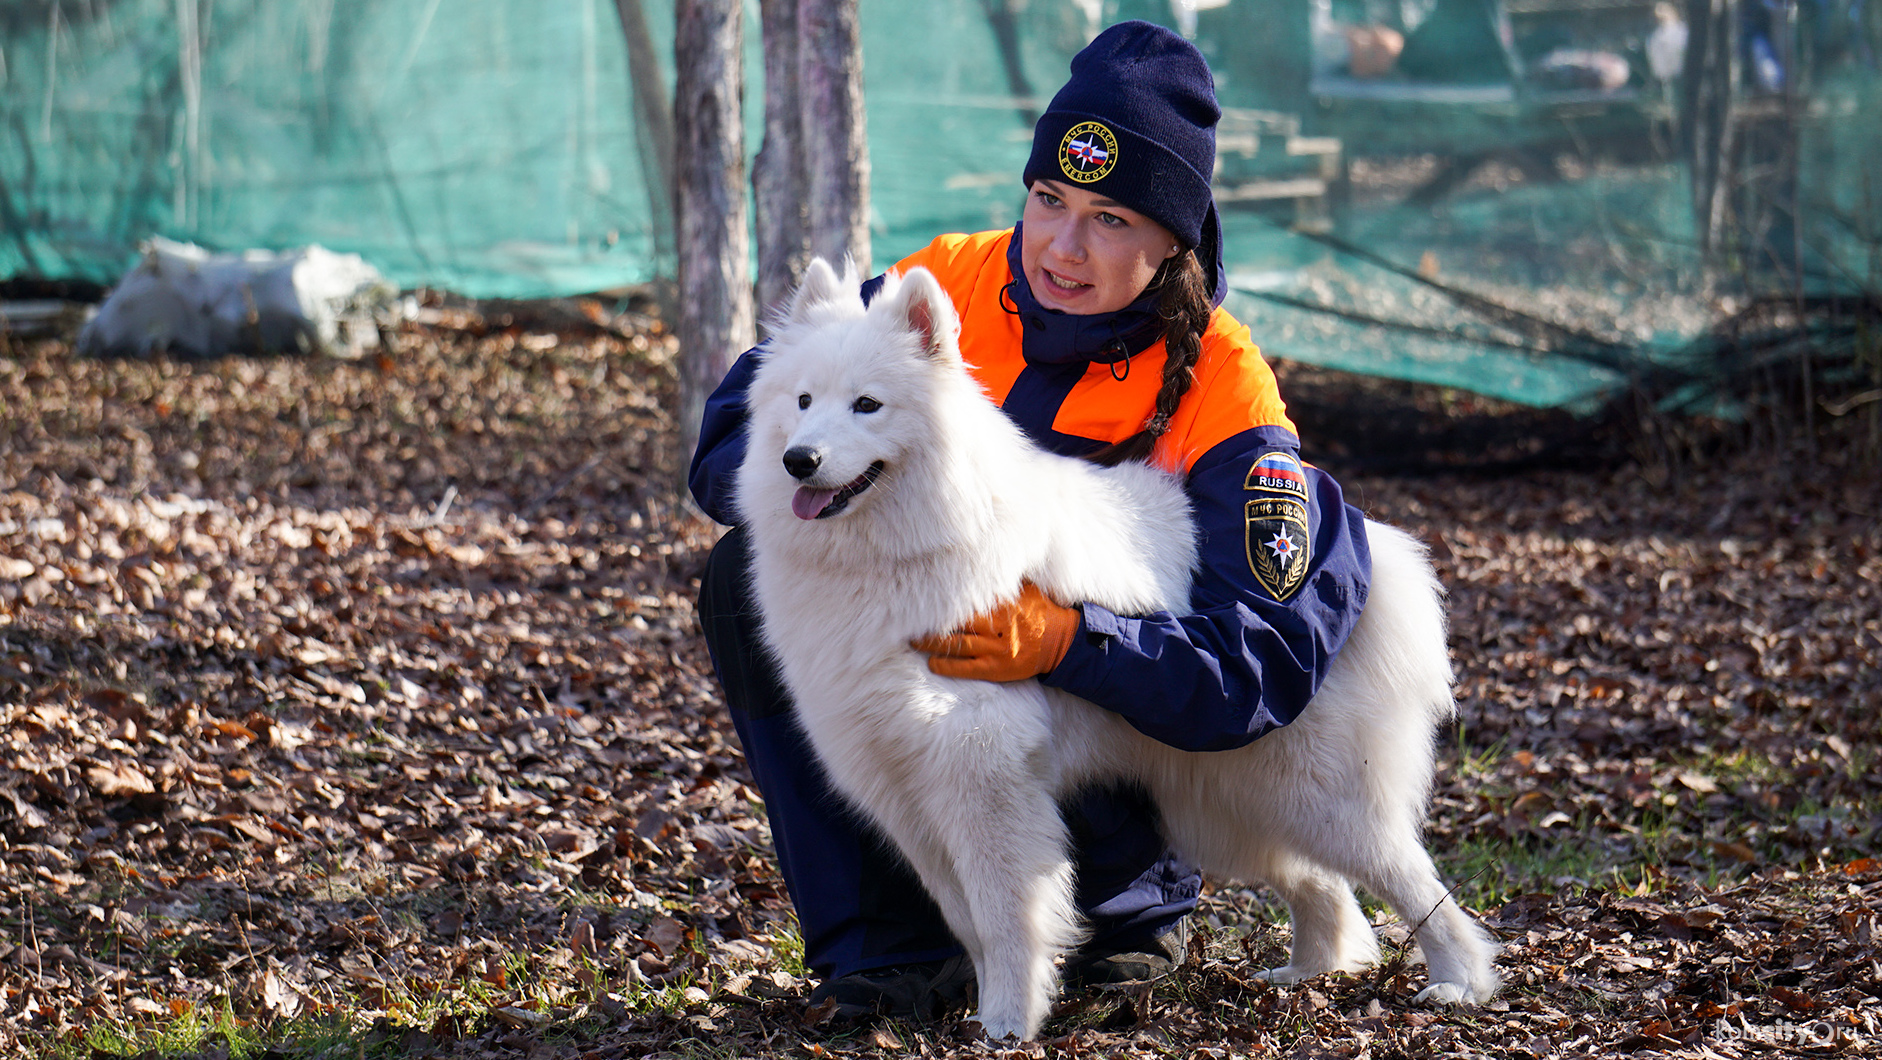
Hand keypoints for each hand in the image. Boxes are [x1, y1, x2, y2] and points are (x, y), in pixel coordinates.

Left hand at [912, 581, 1078, 681]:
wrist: (1062, 642)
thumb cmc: (1042, 612)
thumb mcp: (1028, 588)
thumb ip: (1006, 579)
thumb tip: (987, 555)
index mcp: (1002, 604)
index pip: (967, 599)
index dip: (943, 599)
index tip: (922, 595)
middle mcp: (998, 625)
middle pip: (957, 622)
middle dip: (932, 622)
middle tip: (908, 620)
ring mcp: (997, 649)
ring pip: (958, 645)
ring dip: (933, 644)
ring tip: (913, 642)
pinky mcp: (997, 669)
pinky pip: (967, 668)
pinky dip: (948, 666)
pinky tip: (933, 664)